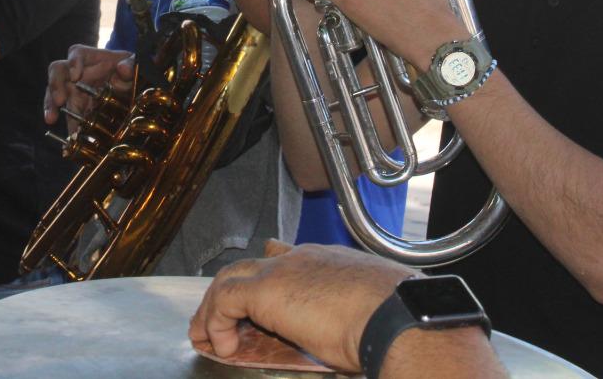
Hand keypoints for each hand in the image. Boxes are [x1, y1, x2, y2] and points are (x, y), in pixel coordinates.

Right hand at [43, 45, 133, 125]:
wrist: (132, 85)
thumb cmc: (128, 69)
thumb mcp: (133, 65)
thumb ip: (130, 65)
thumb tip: (123, 69)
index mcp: (91, 58)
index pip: (76, 52)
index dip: (73, 62)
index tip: (75, 75)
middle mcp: (77, 72)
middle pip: (58, 71)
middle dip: (55, 85)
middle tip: (59, 100)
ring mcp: (74, 89)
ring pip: (55, 92)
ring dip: (50, 105)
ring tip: (51, 118)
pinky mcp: (77, 106)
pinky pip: (68, 114)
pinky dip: (68, 125)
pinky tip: (69, 135)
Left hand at [189, 241, 408, 372]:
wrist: (395, 316)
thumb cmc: (394, 320)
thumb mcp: (368, 312)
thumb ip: (348, 313)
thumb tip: (350, 334)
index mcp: (328, 260)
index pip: (285, 256)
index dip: (267, 270)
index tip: (259, 281)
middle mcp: (302, 257)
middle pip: (251, 267)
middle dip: (231, 291)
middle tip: (218, 317)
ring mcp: (282, 270)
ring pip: (230, 279)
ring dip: (214, 308)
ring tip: (207, 335)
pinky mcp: (264, 290)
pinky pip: (224, 301)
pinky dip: (216, 322)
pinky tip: (223, 346)